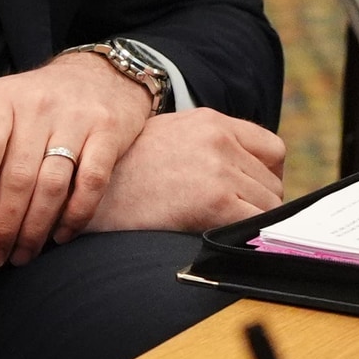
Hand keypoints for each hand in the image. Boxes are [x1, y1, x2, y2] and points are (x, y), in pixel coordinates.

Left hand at [0, 53, 151, 266]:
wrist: (97, 75)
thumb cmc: (30, 98)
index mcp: (0, 101)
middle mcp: (37, 108)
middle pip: (19, 175)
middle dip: (5, 222)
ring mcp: (75, 121)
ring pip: (54, 183)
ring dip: (36, 226)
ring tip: (22, 254)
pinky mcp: (108, 135)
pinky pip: (90, 182)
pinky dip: (76, 215)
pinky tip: (60, 235)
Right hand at [86, 109, 284, 233]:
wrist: (86, 188)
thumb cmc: (121, 172)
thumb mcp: (167, 138)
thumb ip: (206, 146)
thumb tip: (242, 176)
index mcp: (209, 121)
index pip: (272, 149)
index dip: (265, 176)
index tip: (248, 193)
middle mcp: (218, 139)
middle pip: (272, 183)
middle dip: (255, 204)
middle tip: (222, 218)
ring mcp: (218, 168)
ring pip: (268, 207)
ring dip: (248, 222)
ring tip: (213, 227)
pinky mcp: (215, 200)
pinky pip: (256, 226)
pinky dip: (246, 238)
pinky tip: (218, 238)